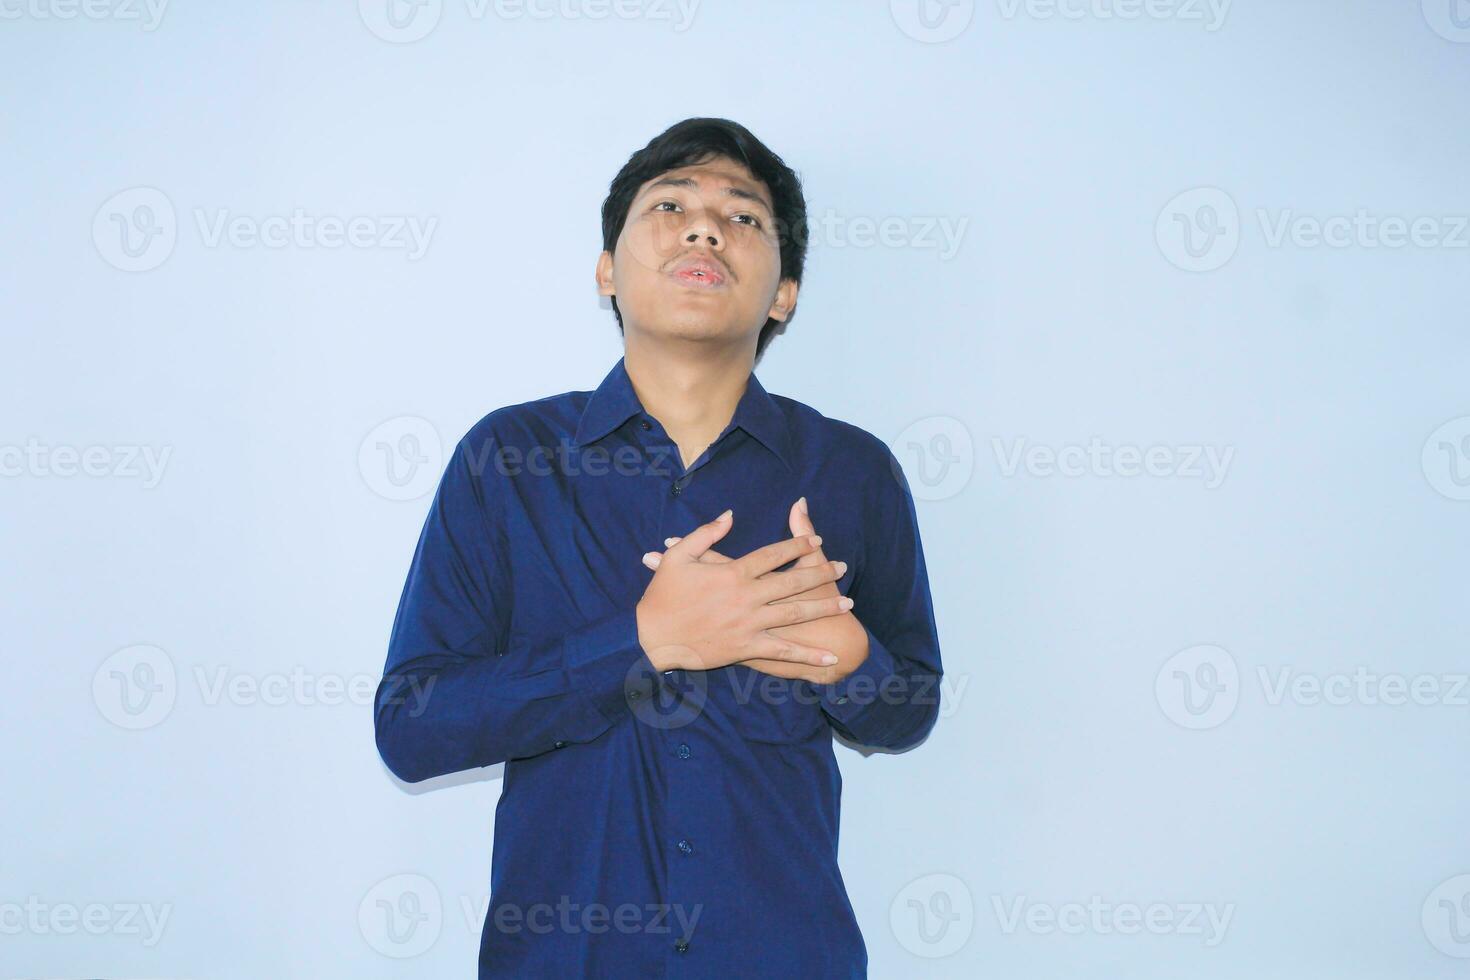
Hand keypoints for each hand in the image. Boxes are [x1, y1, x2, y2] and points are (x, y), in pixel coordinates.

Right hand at [634, 508, 851, 672]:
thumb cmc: (662, 596)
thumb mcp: (678, 556)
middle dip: (821, 573)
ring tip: (847, 603)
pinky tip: (830, 657)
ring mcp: (748, 623)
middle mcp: (746, 596)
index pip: (774, 554)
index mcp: (732, 572)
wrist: (651, 638)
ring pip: (795, 613)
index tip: (817, 540)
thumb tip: (730, 515)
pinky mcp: (746, 648)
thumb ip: (706, 533)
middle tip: (843, 567)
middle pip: (793, 580)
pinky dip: (808, 655)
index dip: (797, 544)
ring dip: (823, 607)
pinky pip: (783, 651)